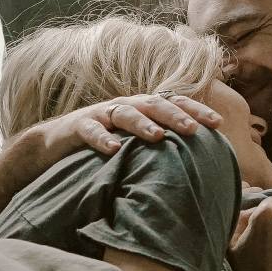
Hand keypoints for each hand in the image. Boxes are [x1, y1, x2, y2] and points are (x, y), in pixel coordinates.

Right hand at [19, 93, 220, 165]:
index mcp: (143, 110)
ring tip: (158, 137)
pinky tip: (114, 150)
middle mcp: (125, 107)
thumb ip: (161, 148)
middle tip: (195, 130)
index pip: (174, 104)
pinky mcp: (78, 127)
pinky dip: (102, 139)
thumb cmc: (103, 147)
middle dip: (176, 116)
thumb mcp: (135, 146)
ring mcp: (102, 115)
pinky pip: (91, 131)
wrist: (53, 145)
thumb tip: (198, 166)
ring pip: (126, 114)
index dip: (196, 110)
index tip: (218, 124)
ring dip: (143, 124)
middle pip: (155, 105)